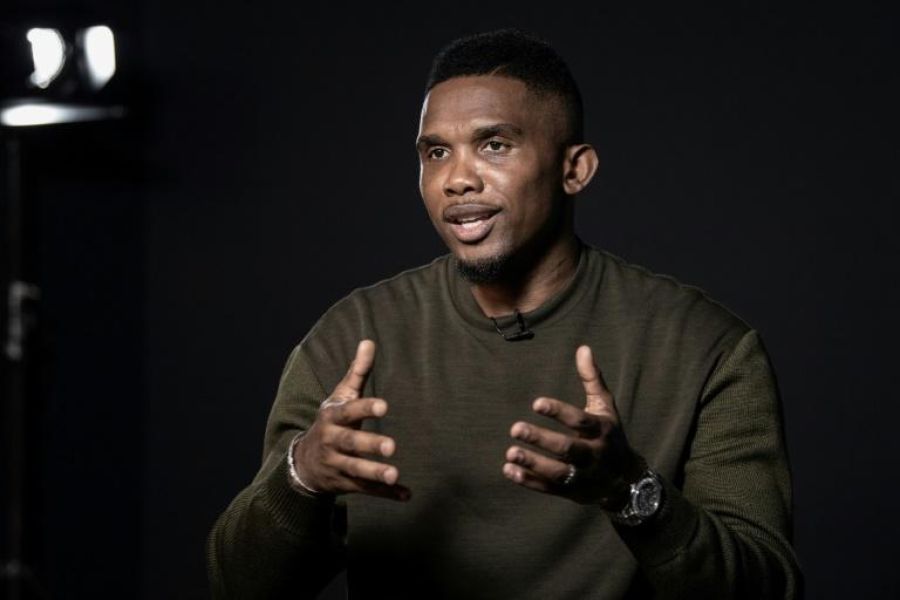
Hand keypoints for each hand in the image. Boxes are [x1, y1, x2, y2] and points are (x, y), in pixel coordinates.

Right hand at [292, 340, 409, 500]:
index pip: (348, 412)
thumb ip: (357, 372)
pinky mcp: (344, 484)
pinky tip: (406, 494)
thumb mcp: (340, 397)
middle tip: (392, 446)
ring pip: (356, 471)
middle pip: (350, 443)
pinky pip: (366, 490)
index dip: (365, 408)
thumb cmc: (331, 422)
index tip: (385, 406)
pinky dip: (385, 494)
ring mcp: (336, 465)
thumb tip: (369, 341)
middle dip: (369, 445)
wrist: (303, 462)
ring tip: (395, 474)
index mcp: (332, 417)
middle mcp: (331, 442)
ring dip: (375, 473)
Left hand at [503, 345, 644, 507]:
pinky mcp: (572, 492)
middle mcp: (594, 455)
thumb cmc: (610, 434)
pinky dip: (529, 481)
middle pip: (568, 449)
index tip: (536, 403)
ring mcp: (583, 476)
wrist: (626, 480)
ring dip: (533, 463)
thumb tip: (583, 348)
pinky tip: (509, 470)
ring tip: (510, 452)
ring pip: (558, 472)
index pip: (580, 421)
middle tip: (515, 428)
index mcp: (602, 431)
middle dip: (542, 439)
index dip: (559, 412)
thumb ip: (592, 379)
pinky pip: (549, 488)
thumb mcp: (605, 407)